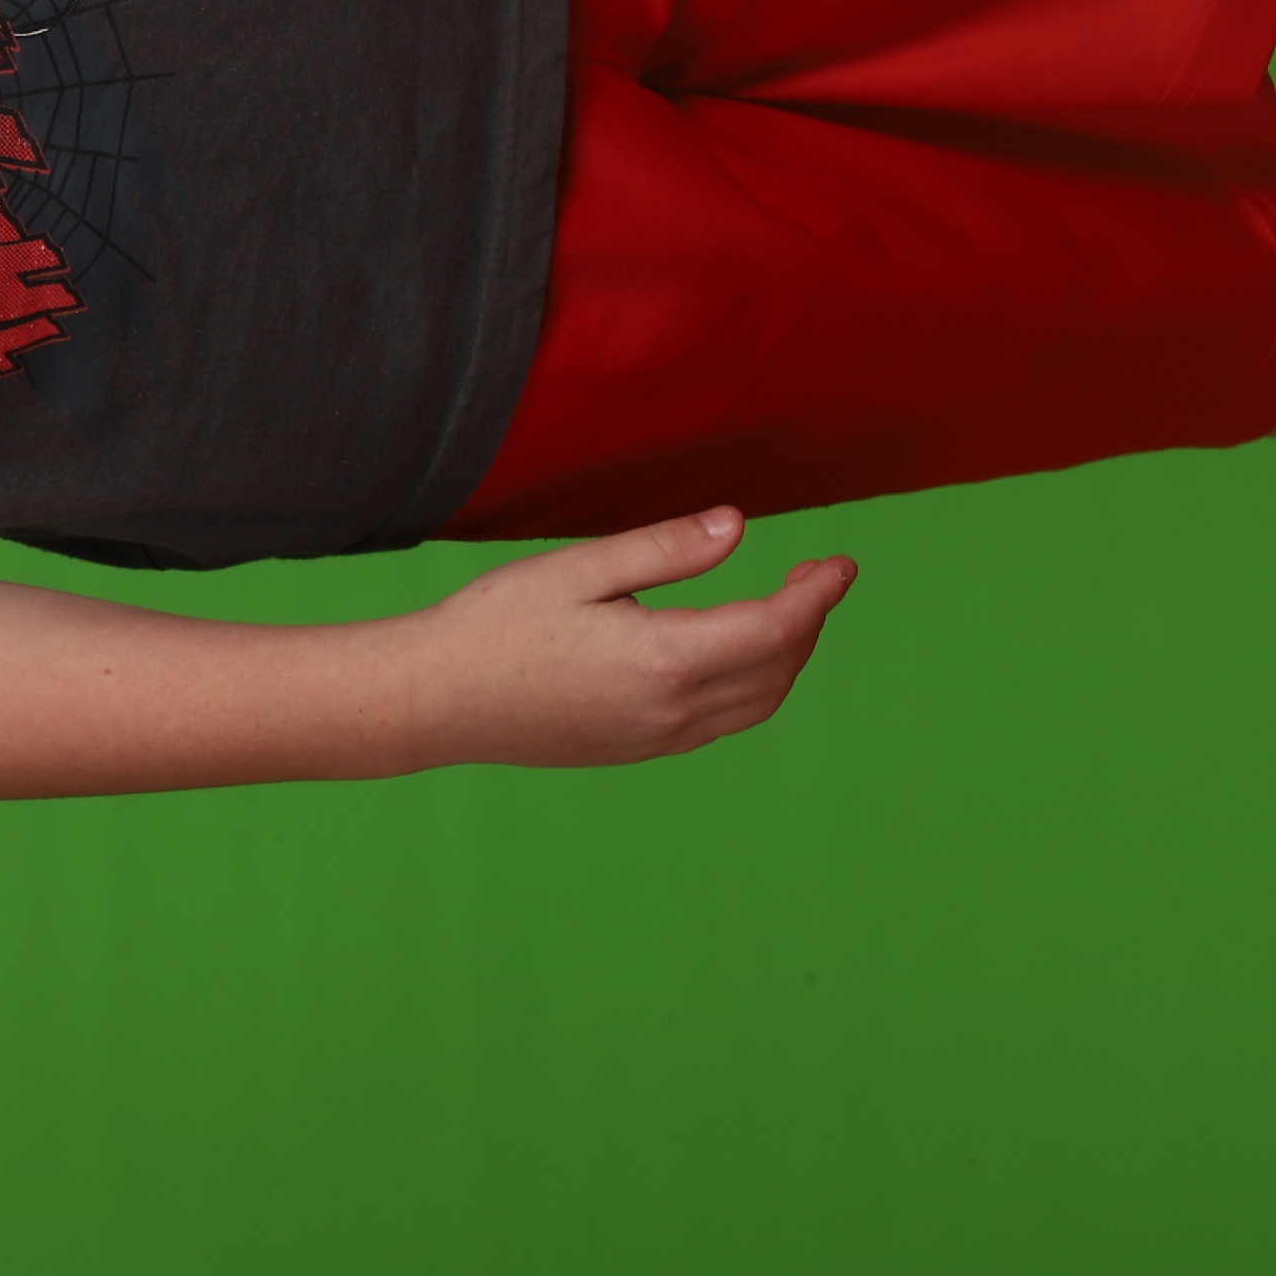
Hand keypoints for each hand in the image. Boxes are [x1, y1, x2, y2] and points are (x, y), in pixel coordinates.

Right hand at [405, 509, 853, 766]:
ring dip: (786, 658)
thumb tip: (738, 526)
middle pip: (779, 670)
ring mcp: (657, 739)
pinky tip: (733, 652)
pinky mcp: (638, 750)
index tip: (841, 562)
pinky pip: (723, 722)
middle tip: (814, 575)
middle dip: (809, 622)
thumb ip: (664, 549)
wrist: (435, 701)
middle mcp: (673, 711)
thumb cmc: (494, 625)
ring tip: (785, 610)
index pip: (775, 629)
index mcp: (664, 660)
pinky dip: (753, 685)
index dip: (818, 595)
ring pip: (758, 704)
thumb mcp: (577, 570)